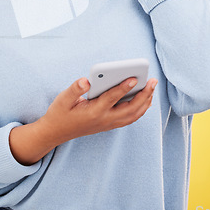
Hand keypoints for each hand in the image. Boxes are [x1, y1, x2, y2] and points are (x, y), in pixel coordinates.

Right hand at [38, 76, 157, 145]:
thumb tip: (86, 80)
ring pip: (133, 115)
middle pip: (130, 109)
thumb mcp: (62, 99)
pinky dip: (140, 109)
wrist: (56, 132)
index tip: (134, 78)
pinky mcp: (110, 124)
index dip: (123, 87)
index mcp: (93, 112)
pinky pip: (130, 118)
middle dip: (143, 95)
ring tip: (152, 87)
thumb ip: (75, 89)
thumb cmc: (60, 113)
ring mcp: (108, 124)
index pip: (112, 98)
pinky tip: (144, 98)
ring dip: (145, 102)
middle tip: (152, 80)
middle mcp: (104, 120)